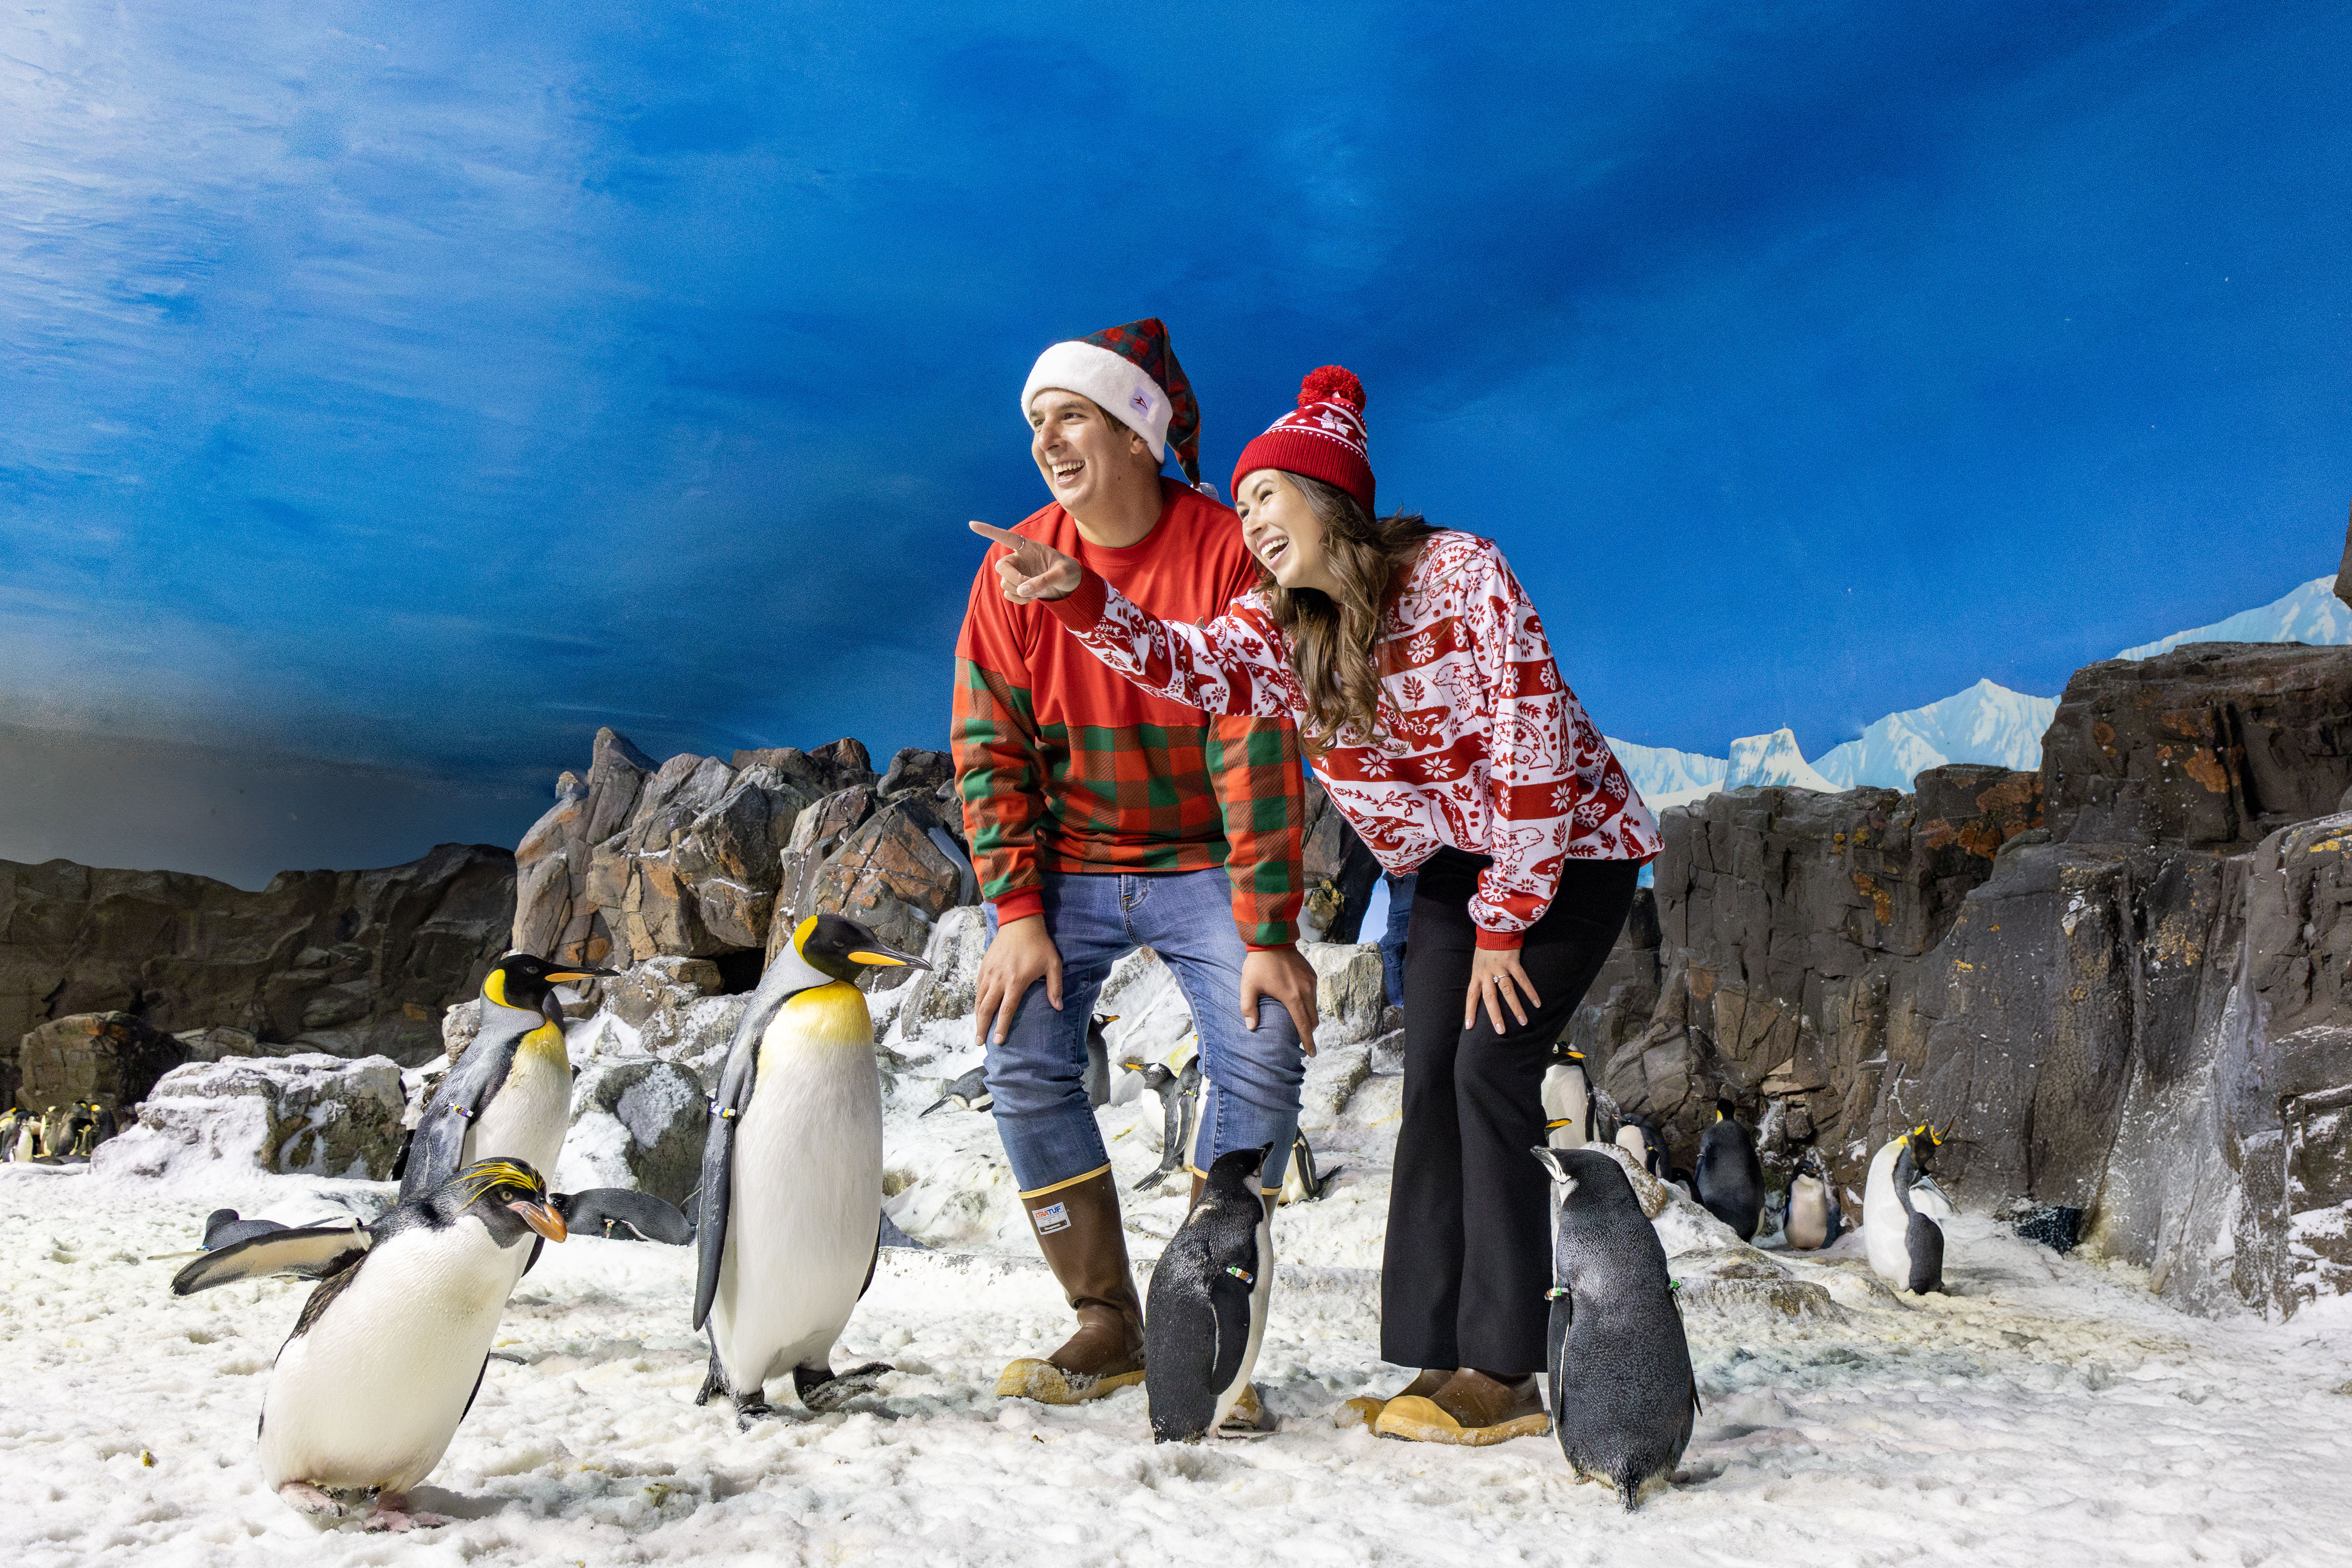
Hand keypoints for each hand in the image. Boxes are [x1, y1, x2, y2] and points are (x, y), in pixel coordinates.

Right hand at [968, 520, 1081, 600]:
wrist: (1070, 585)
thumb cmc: (1068, 571)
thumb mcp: (1061, 574)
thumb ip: (1043, 580)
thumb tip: (1023, 590)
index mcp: (1027, 547)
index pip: (1005, 537)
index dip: (989, 531)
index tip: (972, 524)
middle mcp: (1018, 559)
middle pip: (1001, 566)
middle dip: (1012, 578)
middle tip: (1028, 585)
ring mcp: (1016, 573)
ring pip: (1004, 583)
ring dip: (1019, 591)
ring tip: (1038, 591)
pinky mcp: (1017, 587)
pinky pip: (1009, 595)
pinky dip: (1020, 599)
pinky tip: (1033, 597)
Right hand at [975, 915, 1061, 1044]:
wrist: (1020, 922)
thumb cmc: (1039, 944)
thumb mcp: (1053, 964)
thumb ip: (1055, 987)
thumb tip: (1058, 1007)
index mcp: (1016, 981)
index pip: (1006, 1010)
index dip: (1001, 1027)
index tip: (998, 1040)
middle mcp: (999, 979)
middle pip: (987, 1008)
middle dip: (983, 1027)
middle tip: (980, 1041)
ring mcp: (989, 972)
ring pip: (979, 999)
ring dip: (977, 1016)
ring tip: (977, 1029)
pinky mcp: (984, 966)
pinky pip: (977, 987)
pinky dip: (976, 1001)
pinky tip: (978, 1008)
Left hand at [1240, 945, 1319, 1056]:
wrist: (1272, 938)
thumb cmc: (1258, 964)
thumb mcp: (1248, 987)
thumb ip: (1248, 1009)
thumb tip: (1252, 1028)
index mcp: (1292, 998)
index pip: (1303, 1026)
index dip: (1308, 1042)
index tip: (1311, 1053)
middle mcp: (1306, 992)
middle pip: (1313, 1019)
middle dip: (1309, 1032)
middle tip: (1304, 1040)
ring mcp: (1311, 982)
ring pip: (1314, 1007)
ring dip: (1309, 1017)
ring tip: (1301, 1022)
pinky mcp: (1312, 974)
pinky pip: (1314, 994)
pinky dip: (1309, 1003)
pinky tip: (1300, 1003)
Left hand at [1464, 945, 1541, 1034]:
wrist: (1495, 926)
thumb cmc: (1487, 945)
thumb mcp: (1478, 961)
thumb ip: (1481, 975)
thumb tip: (1484, 990)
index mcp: (1477, 974)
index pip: (1471, 996)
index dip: (1470, 1011)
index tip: (1469, 1027)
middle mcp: (1486, 973)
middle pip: (1490, 998)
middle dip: (1495, 1016)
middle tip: (1501, 1031)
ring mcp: (1499, 968)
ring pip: (1507, 992)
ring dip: (1516, 1008)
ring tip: (1523, 1022)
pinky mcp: (1512, 962)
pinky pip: (1522, 979)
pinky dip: (1530, 992)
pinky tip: (1537, 1003)